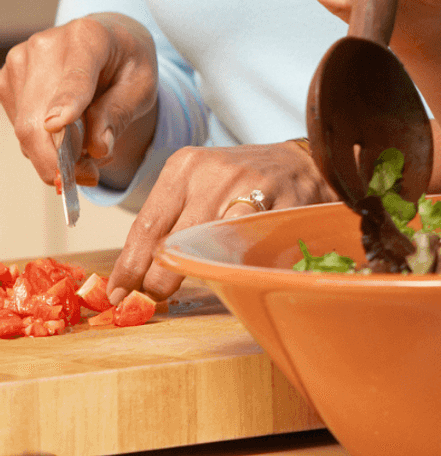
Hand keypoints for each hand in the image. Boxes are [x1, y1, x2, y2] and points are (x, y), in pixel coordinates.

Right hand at [0, 12, 156, 189]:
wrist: (107, 41)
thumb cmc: (128, 63)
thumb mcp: (142, 85)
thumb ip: (119, 113)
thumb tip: (97, 149)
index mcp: (89, 36)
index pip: (75, 77)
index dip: (65, 102)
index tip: (58, 125)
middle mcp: (46, 45)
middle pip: (39, 114)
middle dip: (60, 157)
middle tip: (87, 179)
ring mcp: (20, 62)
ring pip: (26, 127)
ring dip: (54, 155)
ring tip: (89, 158)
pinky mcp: (7, 80)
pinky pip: (21, 127)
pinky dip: (44, 145)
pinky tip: (70, 140)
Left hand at [106, 139, 338, 303]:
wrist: (301, 162)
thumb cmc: (242, 179)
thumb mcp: (200, 182)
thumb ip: (172, 218)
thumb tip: (136, 270)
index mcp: (185, 166)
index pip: (147, 225)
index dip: (129, 265)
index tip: (118, 292)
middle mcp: (214, 175)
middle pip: (173, 241)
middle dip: (156, 279)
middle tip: (148, 299)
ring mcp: (249, 190)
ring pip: (209, 249)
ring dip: (193, 276)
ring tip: (181, 291)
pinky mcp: (279, 208)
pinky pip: (248, 251)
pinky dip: (233, 268)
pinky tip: (226, 276)